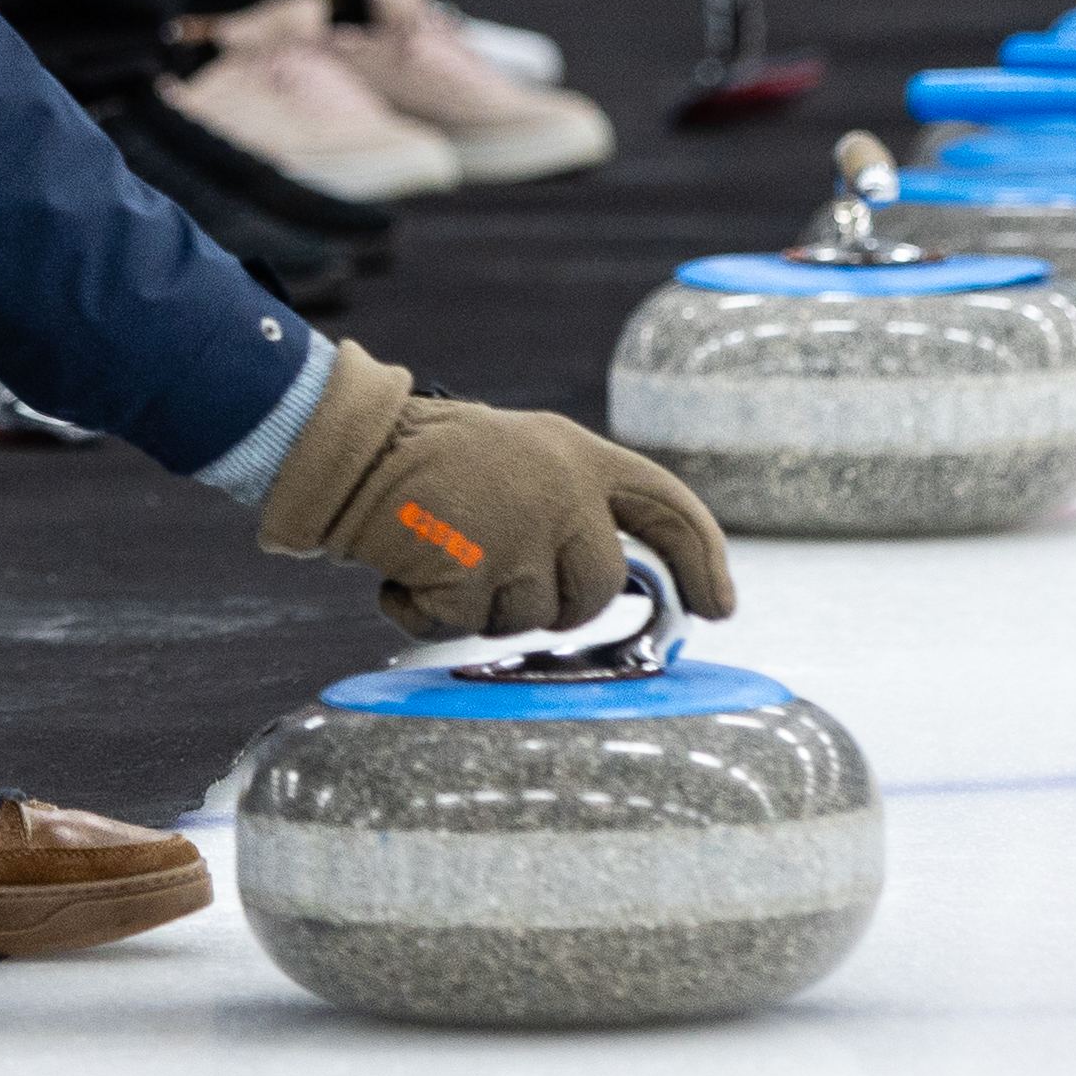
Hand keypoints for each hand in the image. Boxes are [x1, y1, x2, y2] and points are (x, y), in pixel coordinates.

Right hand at [257, 342, 737, 639]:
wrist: (354, 447)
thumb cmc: (434, 458)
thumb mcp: (526, 457)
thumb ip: (574, 505)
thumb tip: (609, 582)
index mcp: (583, 458)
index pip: (670, 510)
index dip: (705, 561)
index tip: (722, 606)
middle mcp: (565, 496)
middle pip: (597, 592)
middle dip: (552, 601)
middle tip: (492, 567)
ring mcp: (522, 537)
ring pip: (529, 619)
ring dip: (480, 604)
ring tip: (441, 549)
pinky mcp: (474, 574)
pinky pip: (462, 628)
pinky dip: (425, 613)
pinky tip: (405, 570)